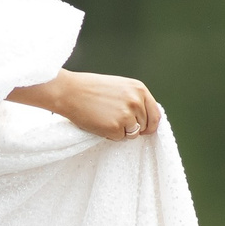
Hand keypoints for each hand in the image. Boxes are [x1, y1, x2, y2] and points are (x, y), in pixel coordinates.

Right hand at [7, 69, 162, 140]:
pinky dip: (109, 134)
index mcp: (139, 89)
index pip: (155, 114)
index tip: (144, 130)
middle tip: (114, 120)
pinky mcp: (116, 127)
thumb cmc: (90, 88)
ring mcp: (127, 115)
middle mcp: (136, 101)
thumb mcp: (119, 86)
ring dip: (121, 131)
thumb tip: (145, 118)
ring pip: (133, 134)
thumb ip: (134, 99)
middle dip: (132, 128)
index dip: (150, 125)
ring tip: (104, 118)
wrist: (69, 91)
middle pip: (145, 126)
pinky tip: (98, 122)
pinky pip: (119, 138)